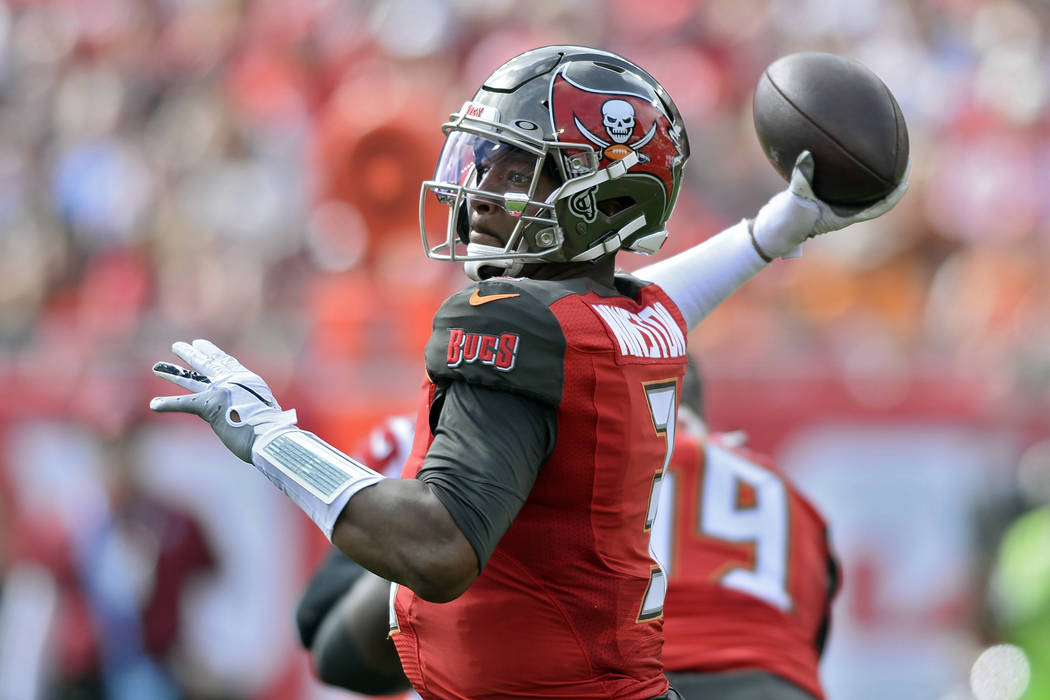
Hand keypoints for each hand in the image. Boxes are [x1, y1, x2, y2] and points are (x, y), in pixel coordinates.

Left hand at [150, 339, 296, 461]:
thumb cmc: (274, 431)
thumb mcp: (268, 413)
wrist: (271, 435)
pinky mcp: (209, 405)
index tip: (201, 344)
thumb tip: (260, 416)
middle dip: (192, 355)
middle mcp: (234, 382)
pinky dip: (168, 404)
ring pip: (192, 380)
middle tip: (178, 346)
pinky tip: (154, 404)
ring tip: (156, 367)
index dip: (213, 353)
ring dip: (174, 373)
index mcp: (249, 382)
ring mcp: (221, 391)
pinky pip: (184, 404)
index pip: (228, 364)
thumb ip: (257, 409)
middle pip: (208, 365)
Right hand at [751, 150, 909, 258]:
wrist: (773, 228)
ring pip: (861, 189)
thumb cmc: (787, 220)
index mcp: (845, 215)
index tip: (905, 181)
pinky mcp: (824, 197)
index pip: (878, 207)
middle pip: (876, 195)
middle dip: (890, 179)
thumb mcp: (796, 199)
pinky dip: (848, 170)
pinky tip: (846, 153)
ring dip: (873, 175)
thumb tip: (807, 154)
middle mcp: (844, 209)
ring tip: (883, 153)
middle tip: (903, 159)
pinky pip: (842, 182)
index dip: (894, 196)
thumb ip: (802, 177)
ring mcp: (835, 204)